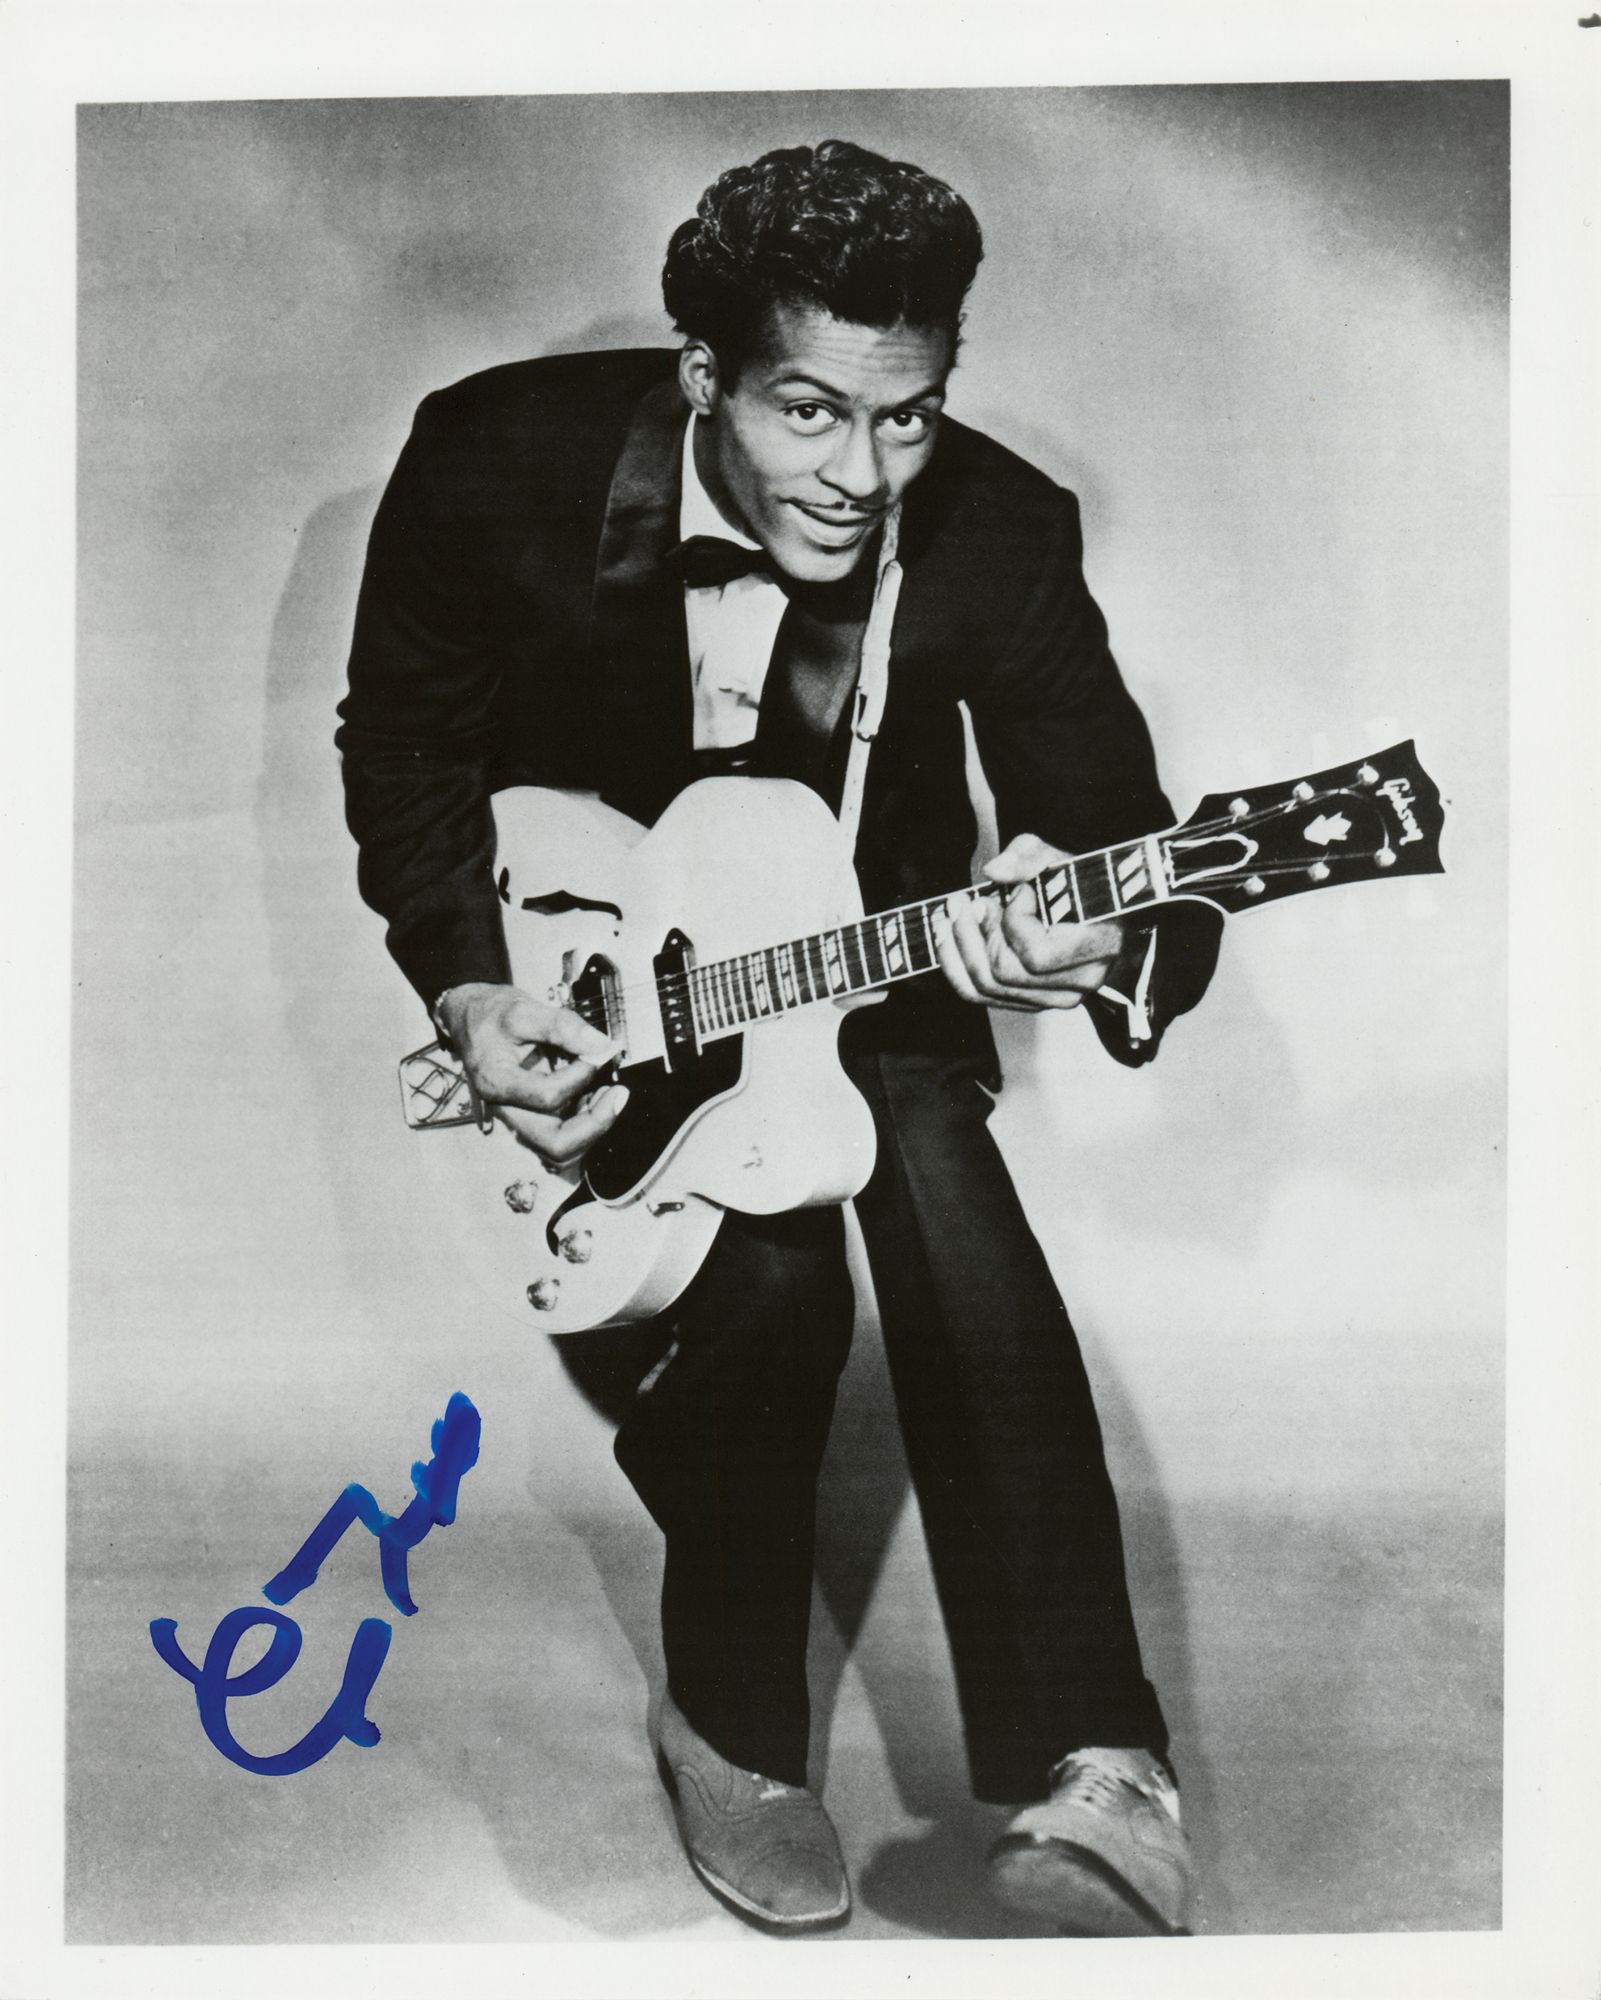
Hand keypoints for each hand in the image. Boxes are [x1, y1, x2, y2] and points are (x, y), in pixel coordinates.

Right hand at [436, 982, 628, 1166]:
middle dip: (595, 1124)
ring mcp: (521, 1117)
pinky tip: (596, 1094)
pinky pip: (563, 1134)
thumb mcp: (524, 1010)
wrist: (472, 1017)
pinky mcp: (534, 1115)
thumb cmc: (491, 1015)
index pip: (549, 1097)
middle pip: (555, 1145)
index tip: (598, 1050)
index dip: (582, 1075)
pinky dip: (586, 1122)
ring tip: (608, 1093)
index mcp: (497, 1084)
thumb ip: (563, 1027)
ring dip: (592, 1127)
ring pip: (561, 1149)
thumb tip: (601, 1046)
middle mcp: (507, 1110)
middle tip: (617, 1094)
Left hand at [934, 833, 1124, 1011]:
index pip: (1038, 954)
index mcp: (1099, 946)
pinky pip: (978, 995)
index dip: (1015, 920)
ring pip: (986, 986)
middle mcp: (1079, 983)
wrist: (1090, 912)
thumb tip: (995, 871)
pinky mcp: (1029, 1002)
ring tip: (954, 913)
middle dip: (975, 931)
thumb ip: (1030, 857)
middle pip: (1005, 972)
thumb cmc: (1078, 887)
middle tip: (968, 901)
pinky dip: (954, 964)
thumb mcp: (1058, 858)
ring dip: (959, 945)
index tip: (1018, 891)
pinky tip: (947, 936)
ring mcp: (1053, 998)